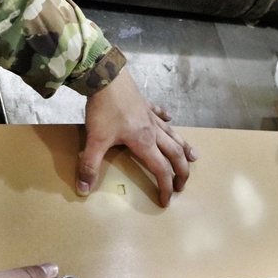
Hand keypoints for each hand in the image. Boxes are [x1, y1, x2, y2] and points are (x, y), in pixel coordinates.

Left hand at [80, 69, 196, 206]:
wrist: (106, 76)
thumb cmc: (104, 109)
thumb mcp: (94, 140)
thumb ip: (90, 165)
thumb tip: (84, 189)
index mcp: (143, 142)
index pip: (161, 170)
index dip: (166, 187)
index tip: (166, 201)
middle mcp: (152, 130)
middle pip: (174, 154)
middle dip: (181, 172)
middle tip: (183, 185)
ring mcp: (150, 115)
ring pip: (172, 134)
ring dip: (183, 147)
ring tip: (193, 157)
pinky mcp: (144, 103)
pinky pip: (159, 113)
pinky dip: (166, 119)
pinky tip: (169, 119)